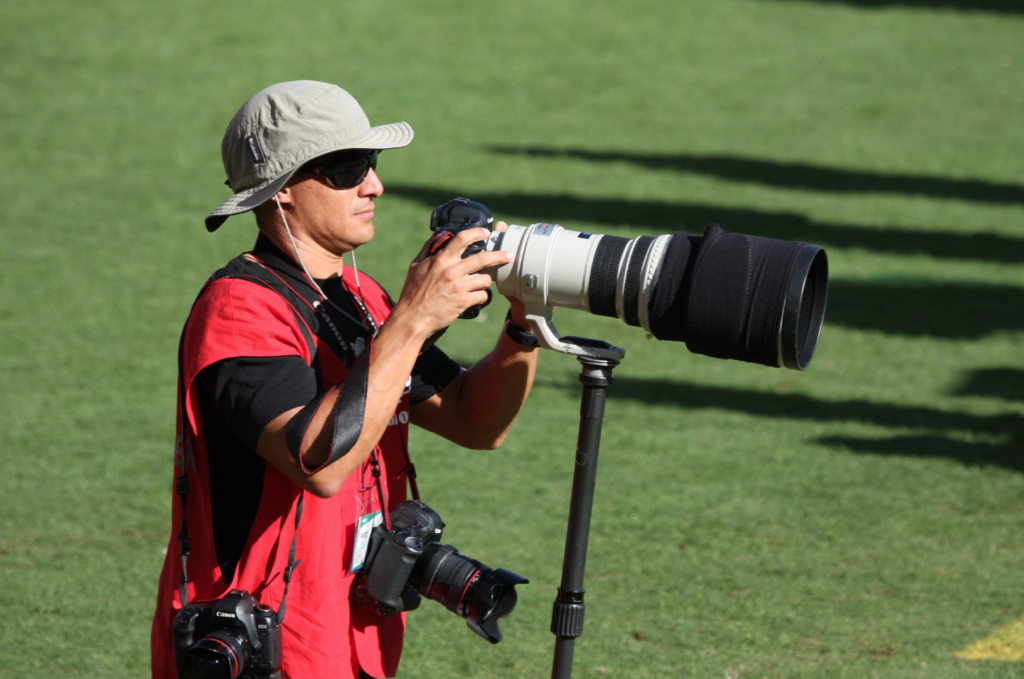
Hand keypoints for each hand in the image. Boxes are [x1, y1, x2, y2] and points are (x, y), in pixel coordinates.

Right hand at [396, 226, 512, 337]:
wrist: (413, 317)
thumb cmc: (413, 292)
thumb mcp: (416, 265)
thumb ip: (429, 249)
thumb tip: (437, 236)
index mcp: (441, 260)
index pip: (462, 239)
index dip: (477, 233)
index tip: (485, 232)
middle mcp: (452, 271)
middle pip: (483, 258)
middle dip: (499, 255)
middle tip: (508, 255)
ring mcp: (459, 287)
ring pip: (486, 279)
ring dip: (485, 281)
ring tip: (479, 284)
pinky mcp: (464, 302)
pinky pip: (483, 296)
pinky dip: (481, 296)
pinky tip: (476, 297)